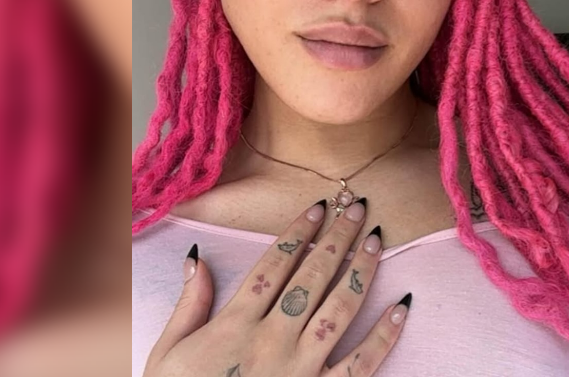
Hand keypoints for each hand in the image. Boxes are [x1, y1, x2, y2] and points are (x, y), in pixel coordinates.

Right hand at [143, 199, 411, 376]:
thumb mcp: (168, 353)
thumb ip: (188, 305)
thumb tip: (198, 258)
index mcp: (235, 325)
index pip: (274, 266)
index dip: (298, 233)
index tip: (318, 208)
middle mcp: (272, 340)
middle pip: (312, 277)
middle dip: (337, 238)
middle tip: (358, 208)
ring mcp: (300, 369)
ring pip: (339, 310)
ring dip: (361, 271)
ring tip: (377, 241)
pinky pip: (361, 364)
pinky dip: (384, 336)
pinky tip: (400, 308)